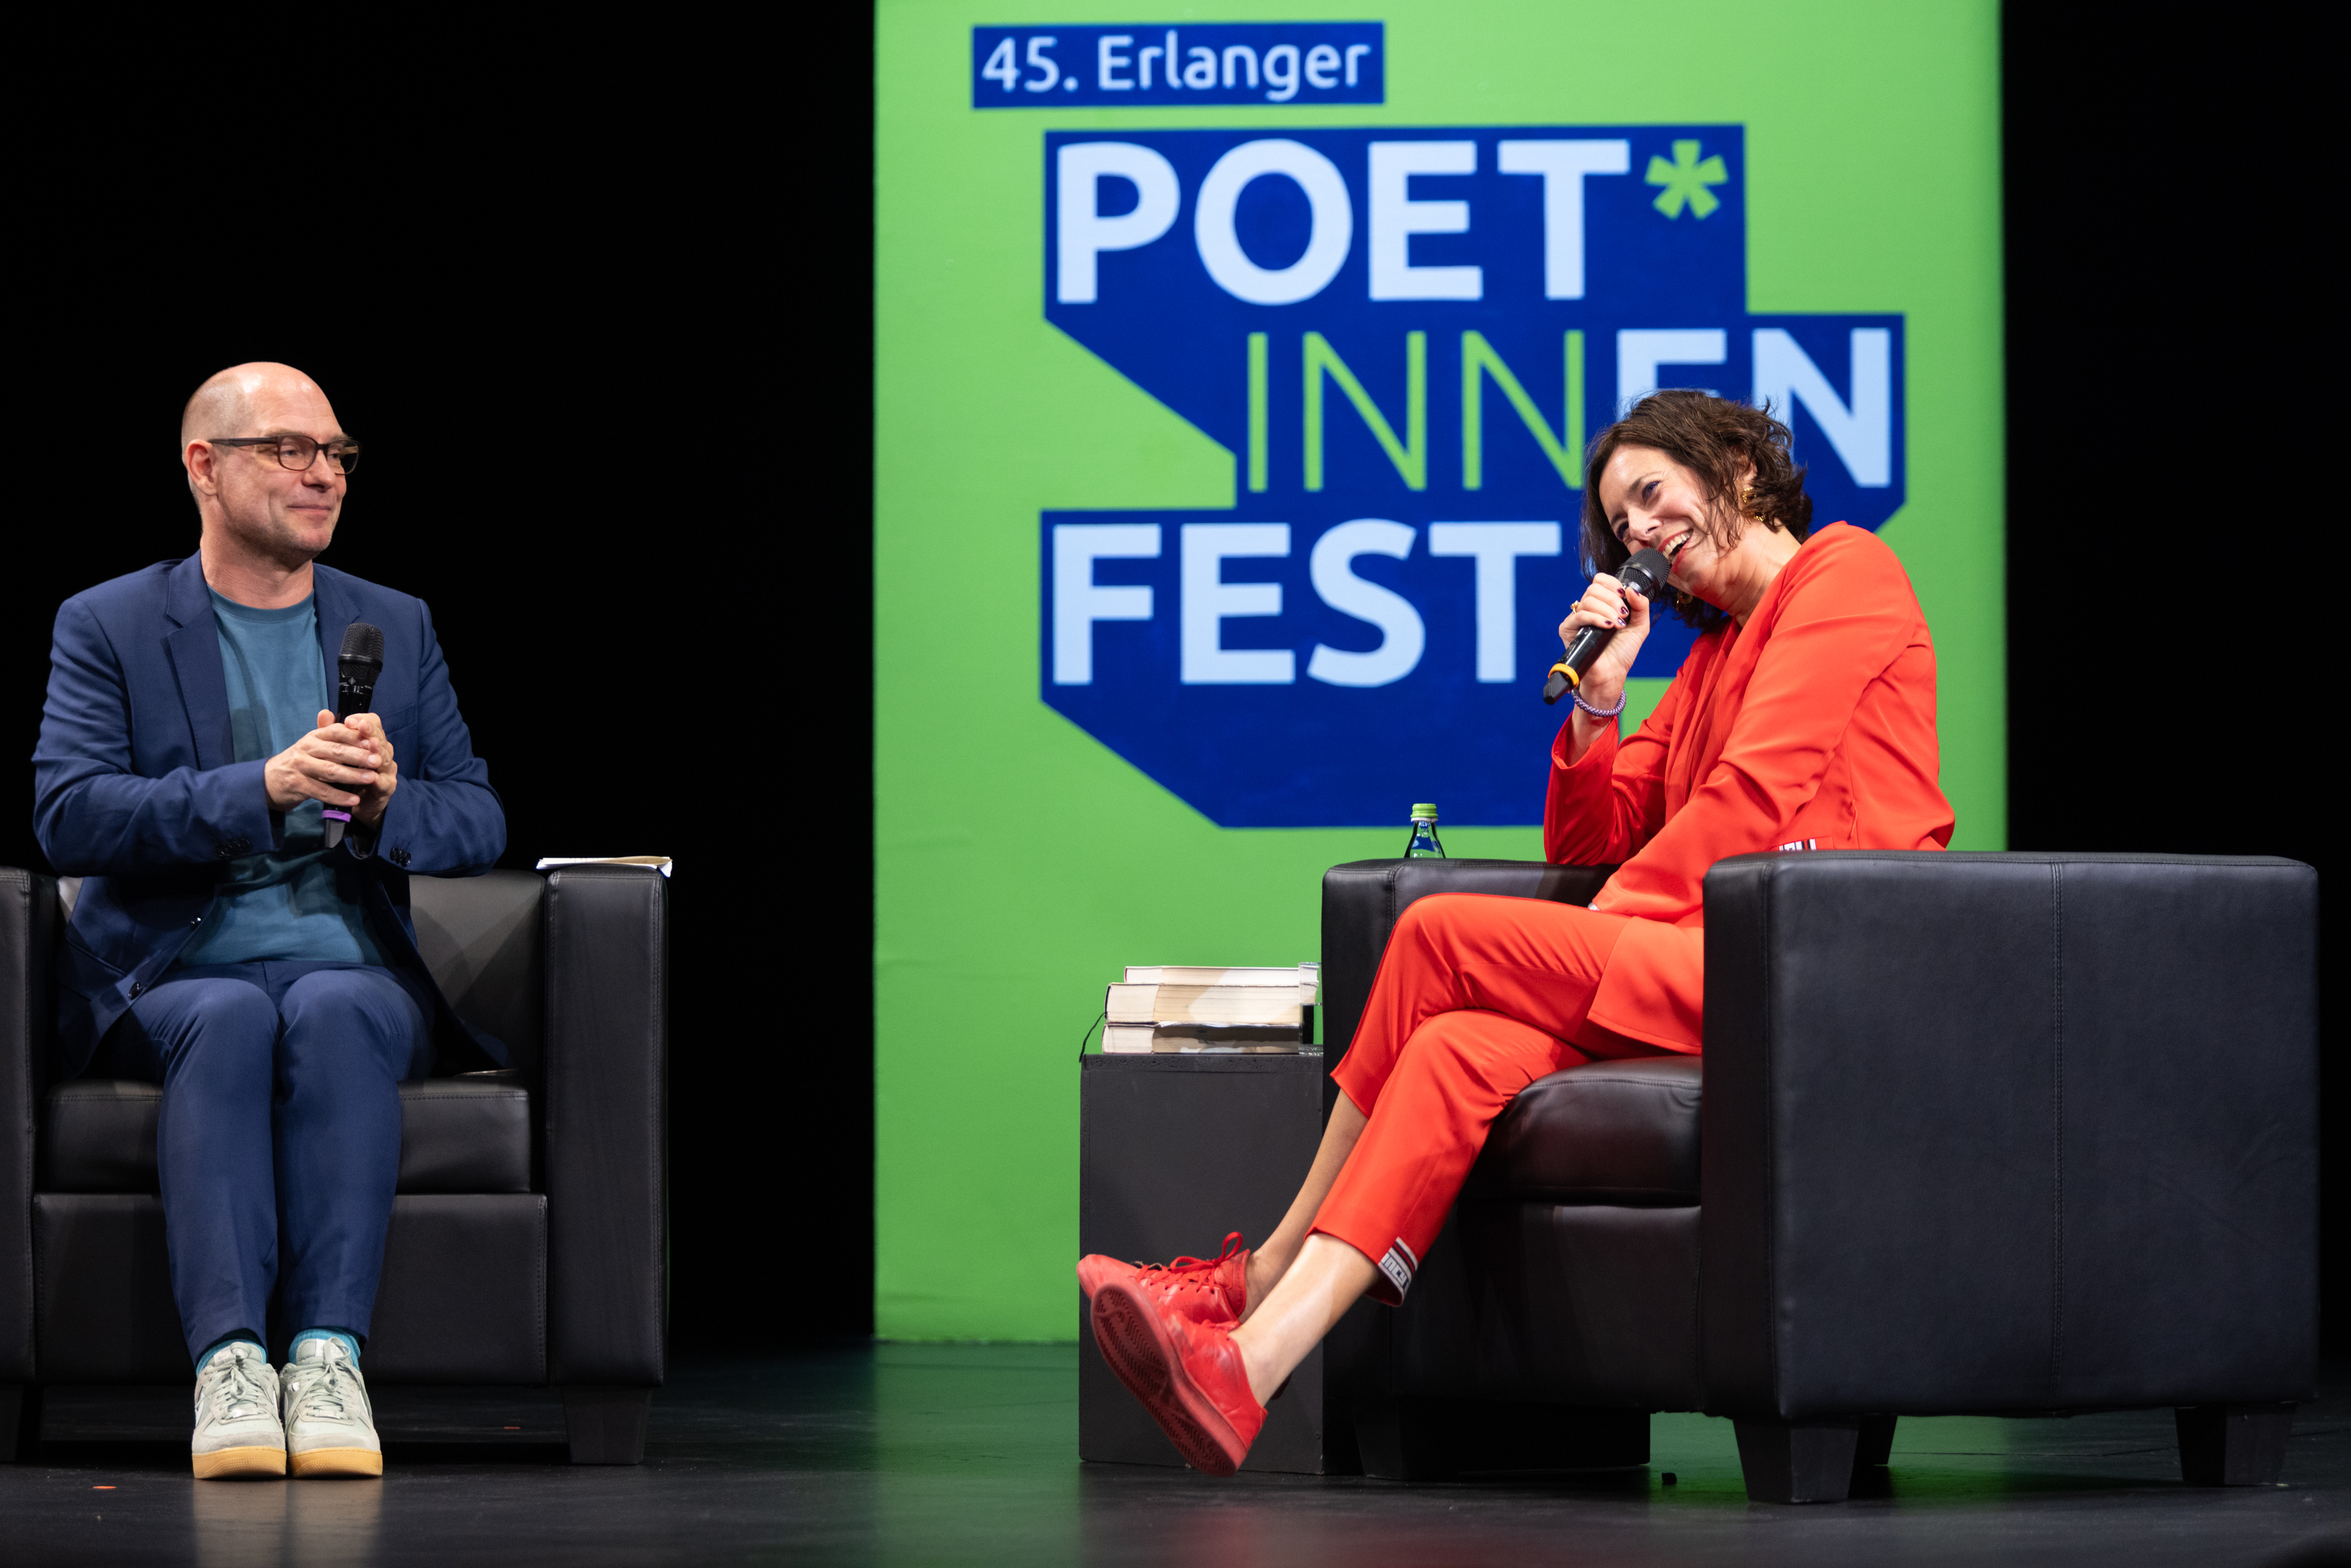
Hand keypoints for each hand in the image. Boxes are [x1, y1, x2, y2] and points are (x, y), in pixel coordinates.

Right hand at [264, 710, 393, 822]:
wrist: (270, 780)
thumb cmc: (300, 761)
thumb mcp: (312, 744)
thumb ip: (329, 732)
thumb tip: (342, 715)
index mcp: (313, 737)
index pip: (336, 732)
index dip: (356, 736)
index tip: (374, 741)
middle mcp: (305, 749)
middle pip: (336, 751)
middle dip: (359, 756)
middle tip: (378, 760)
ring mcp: (300, 767)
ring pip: (330, 771)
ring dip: (353, 775)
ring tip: (372, 778)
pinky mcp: (297, 785)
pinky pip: (321, 791)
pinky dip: (339, 796)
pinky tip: (354, 799)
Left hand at [343, 712, 398, 825]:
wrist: (357, 804)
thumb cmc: (348, 775)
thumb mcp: (338, 753)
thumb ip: (332, 733)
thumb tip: (324, 712)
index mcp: (372, 742)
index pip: (373, 724)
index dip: (363, 721)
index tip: (350, 720)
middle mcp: (383, 753)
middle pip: (380, 739)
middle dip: (371, 732)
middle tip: (362, 727)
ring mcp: (387, 770)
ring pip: (385, 759)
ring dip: (377, 753)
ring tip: (371, 747)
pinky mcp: (387, 788)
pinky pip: (384, 783)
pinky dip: (378, 780)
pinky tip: (373, 778)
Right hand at [1556, 572, 1653, 709]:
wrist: (1612, 673)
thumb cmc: (1622, 652)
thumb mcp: (1640, 626)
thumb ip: (1641, 606)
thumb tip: (1631, 589)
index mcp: (1602, 604)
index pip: (1600, 581)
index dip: (1611, 583)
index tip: (1623, 595)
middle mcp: (1588, 609)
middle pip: (1594, 588)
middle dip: (1612, 599)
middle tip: (1623, 616)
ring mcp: (1577, 619)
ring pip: (1588, 600)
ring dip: (1607, 610)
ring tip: (1616, 625)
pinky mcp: (1568, 629)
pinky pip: (1580, 615)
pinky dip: (1596, 618)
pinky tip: (1607, 627)